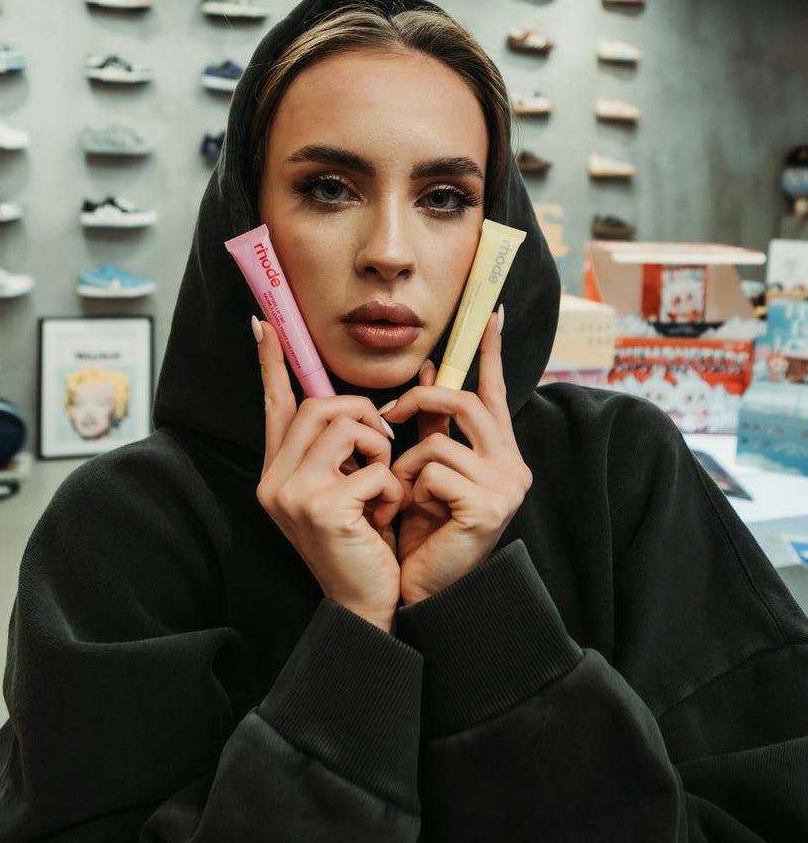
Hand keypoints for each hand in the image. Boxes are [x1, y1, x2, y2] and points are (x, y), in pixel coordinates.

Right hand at [254, 318, 403, 632]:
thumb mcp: (346, 486)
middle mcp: (274, 480)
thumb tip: (359, 403)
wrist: (366, 600)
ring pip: (347, 425)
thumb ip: (342, 447)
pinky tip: (383, 516)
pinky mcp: (322, 508)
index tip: (264, 325)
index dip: (270, 363)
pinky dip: (391, 487)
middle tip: (382, 444)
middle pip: (321, 404)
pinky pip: (374, 466)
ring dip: (380, 449)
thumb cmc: (361, 539)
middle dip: (363, 414)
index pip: (274, 405)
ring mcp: (292, 494)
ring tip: (381, 485)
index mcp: (277, 471)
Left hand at [385, 313, 531, 605]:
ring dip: (407, 462)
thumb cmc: (423, 529)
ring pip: (441, 439)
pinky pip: (434, 471)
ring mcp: (506, 486)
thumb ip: (434, 424)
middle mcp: (513, 465)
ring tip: (400, 491)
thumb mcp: (427, 468)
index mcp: (500, 452)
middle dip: (422, 398)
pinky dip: (411, 487)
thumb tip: (434, 367)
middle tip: (388, 414)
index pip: (494, 391)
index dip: (491, 352)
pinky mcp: (489, 507)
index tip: (492, 312)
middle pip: (466, 402)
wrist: (423, 589)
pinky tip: (414, 512)